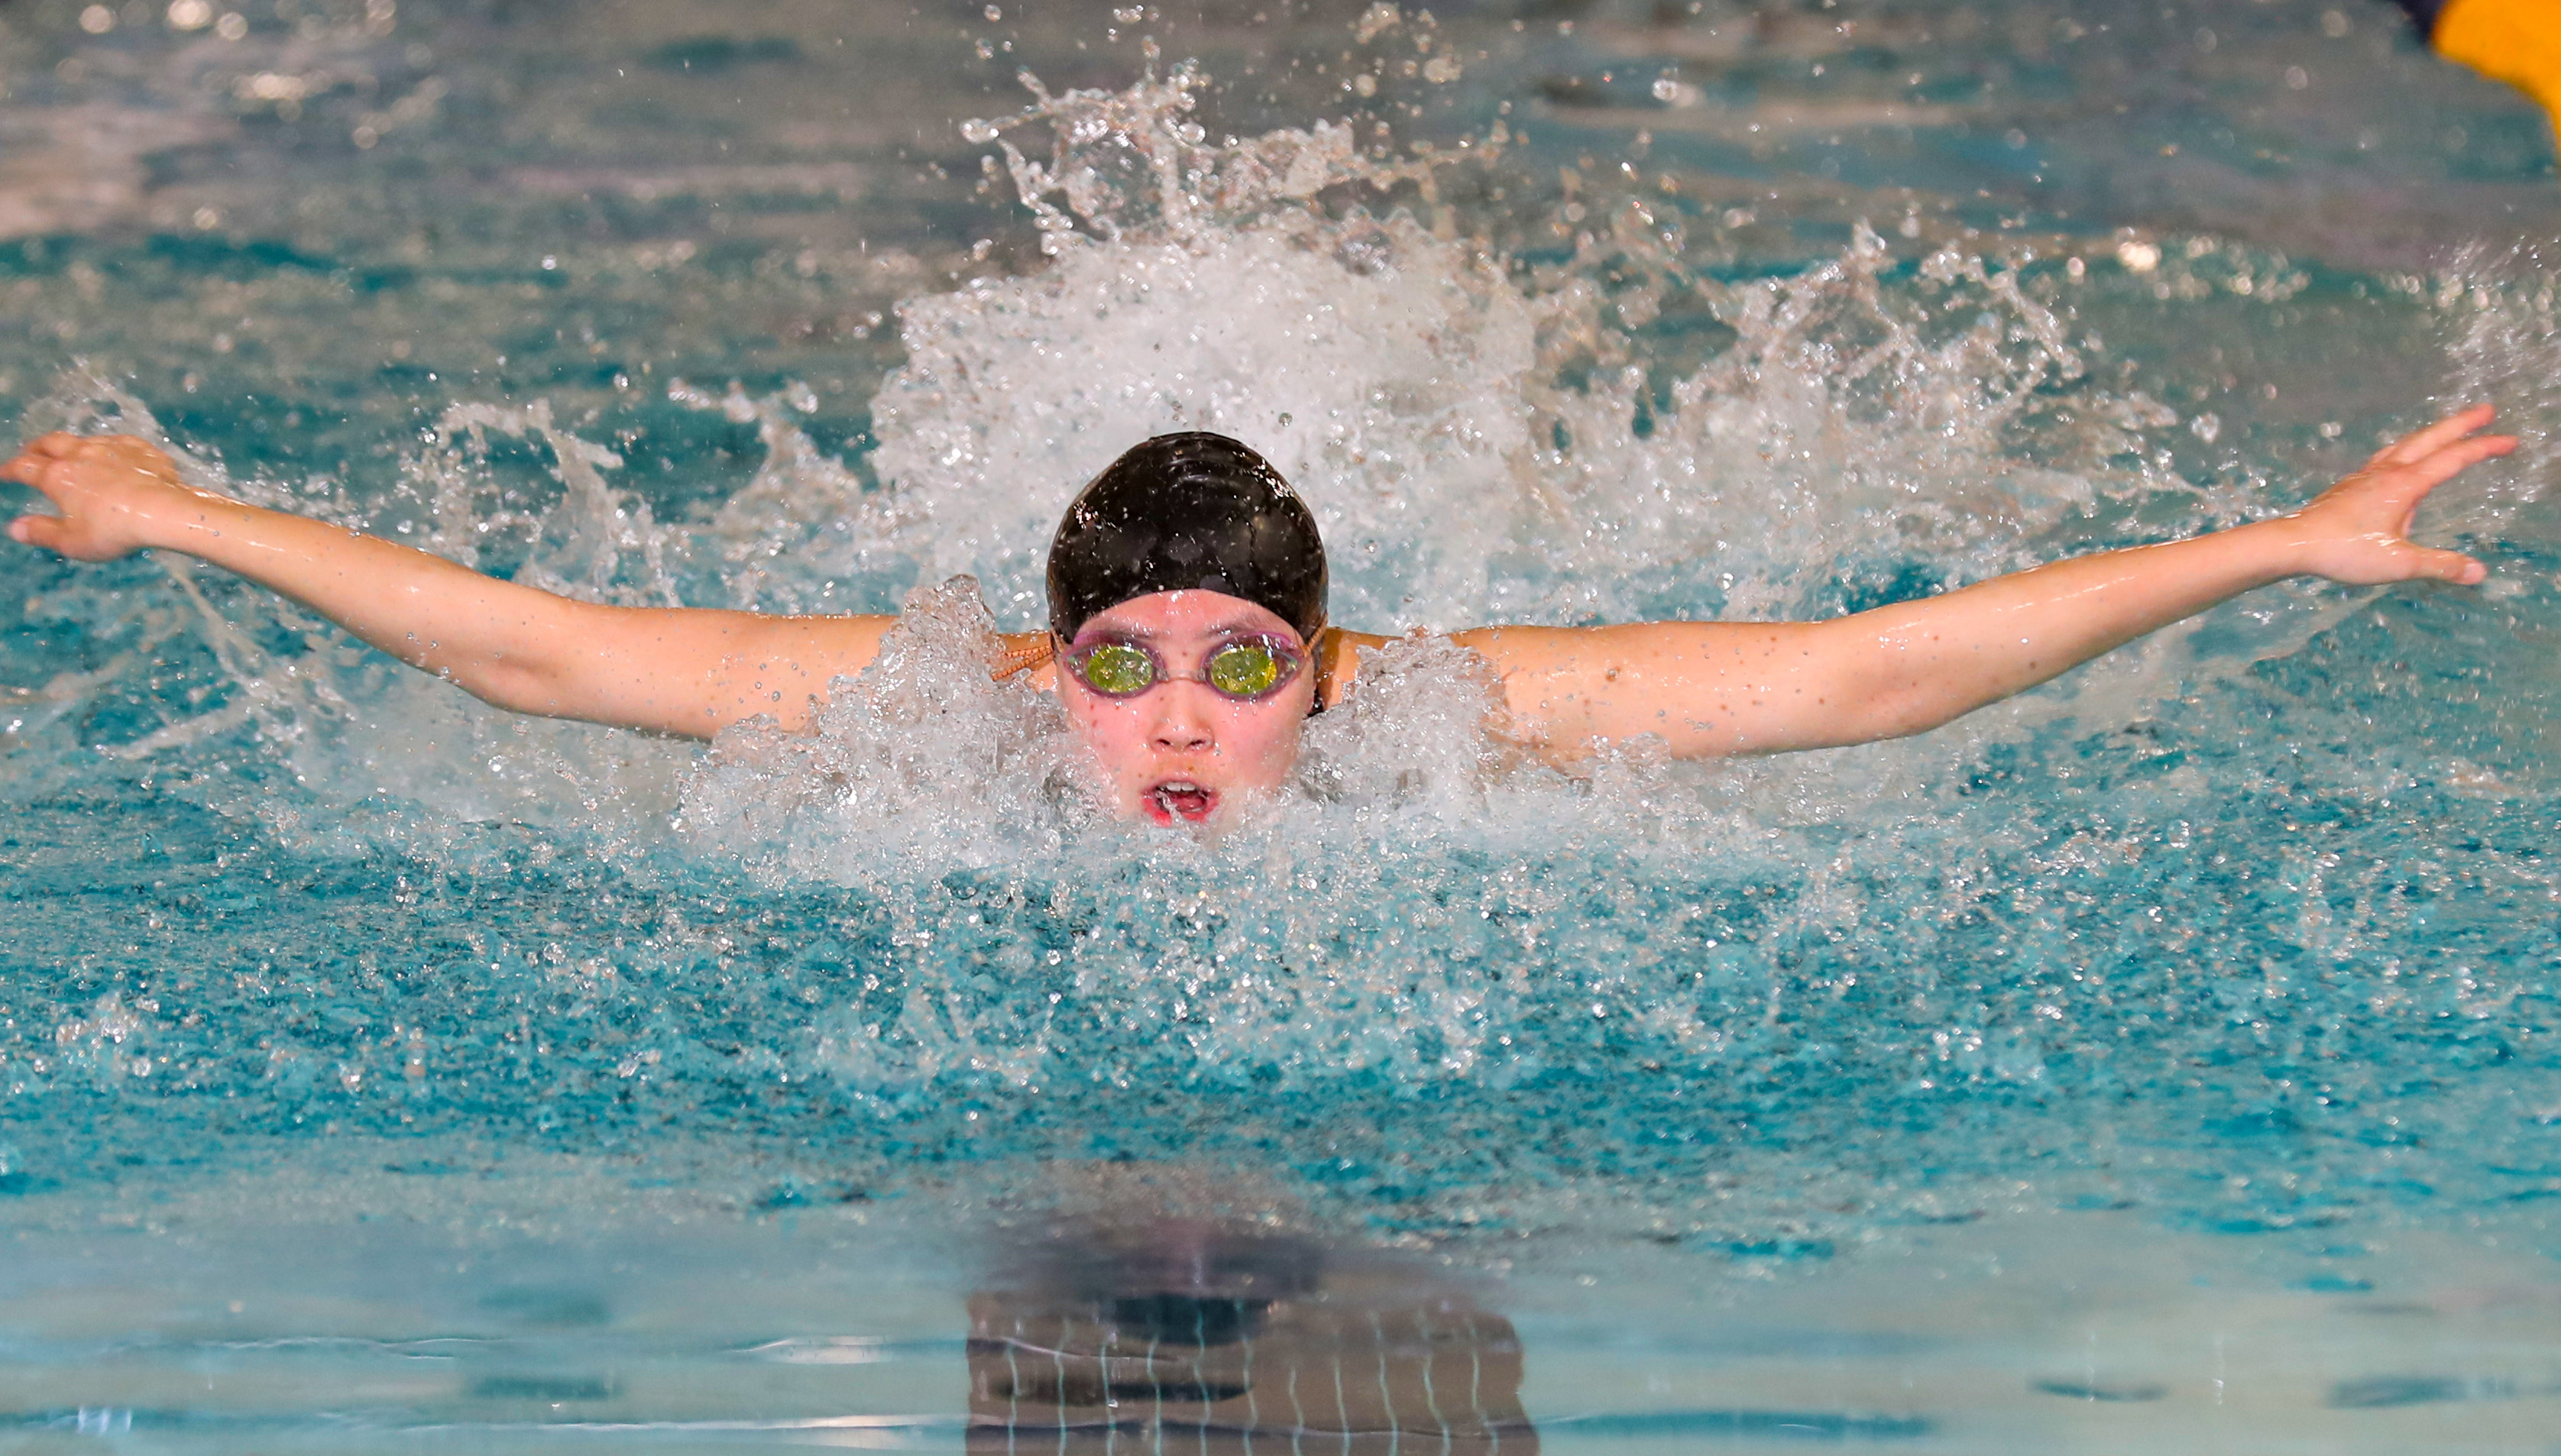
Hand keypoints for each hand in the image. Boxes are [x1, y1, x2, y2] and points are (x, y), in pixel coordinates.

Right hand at [1, 432, 217, 561]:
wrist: (165, 510)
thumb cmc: (114, 530)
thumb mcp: (72, 541)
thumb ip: (41, 533)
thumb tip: (15, 528)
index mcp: (58, 476)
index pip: (25, 467)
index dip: (10, 469)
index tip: (3, 472)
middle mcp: (82, 454)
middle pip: (51, 442)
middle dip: (37, 447)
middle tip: (31, 452)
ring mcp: (113, 448)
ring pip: (85, 439)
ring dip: (74, 446)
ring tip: (73, 454)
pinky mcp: (141, 449)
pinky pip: (121, 443)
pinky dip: (111, 448)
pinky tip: (115, 455)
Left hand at [2286, 405, 2515, 587]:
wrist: (2293, 544)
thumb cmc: (2344, 552)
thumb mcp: (2399, 563)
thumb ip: (2440, 566)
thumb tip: (2478, 573)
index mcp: (2405, 485)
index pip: (2454, 459)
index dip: (2485, 448)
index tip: (2511, 440)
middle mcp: (2387, 473)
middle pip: (2430, 439)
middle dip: (2461, 424)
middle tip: (2487, 410)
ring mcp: (2365, 476)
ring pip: (2405, 444)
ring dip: (2431, 434)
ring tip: (2447, 431)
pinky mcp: (2351, 486)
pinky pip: (2385, 458)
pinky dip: (2404, 450)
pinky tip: (2399, 462)